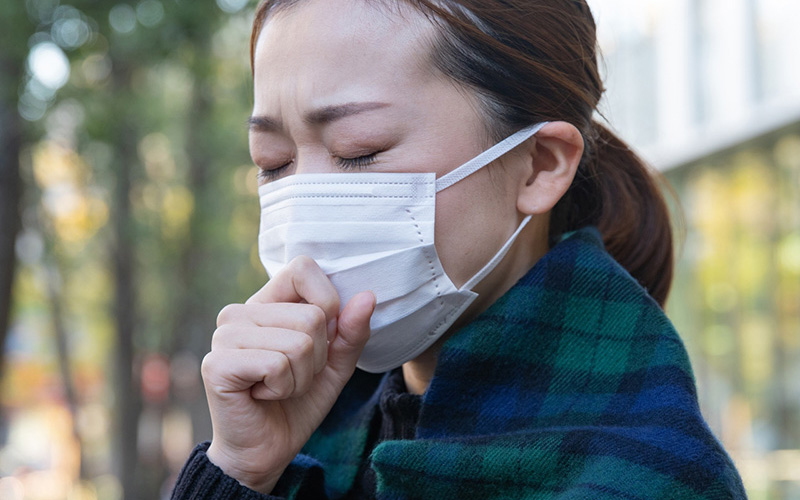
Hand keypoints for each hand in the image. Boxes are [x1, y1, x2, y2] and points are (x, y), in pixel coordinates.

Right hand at [201, 256, 374, 492]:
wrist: (266, 451)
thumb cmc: (297, 404)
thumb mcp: (335, 365)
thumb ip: (351, 331)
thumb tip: (368, 296)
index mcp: (266, 303)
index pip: (303, 268)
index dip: (326, 302)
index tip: (319, 337)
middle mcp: (239, 312)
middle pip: (312, 316)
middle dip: (317, 357)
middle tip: (291, 377)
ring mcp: (224, 336)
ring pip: (299, 342)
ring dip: (301, 377)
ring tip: (278, 388)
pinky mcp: (217, 363)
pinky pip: (277, 365)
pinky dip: (283, 388)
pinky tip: (262, 396)